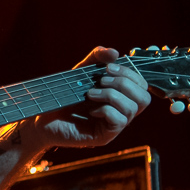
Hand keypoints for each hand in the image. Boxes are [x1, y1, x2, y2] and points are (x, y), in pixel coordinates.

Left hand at [27, 46, 150, 148]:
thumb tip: (115, 53)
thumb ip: (97, 59)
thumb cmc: (65, 95)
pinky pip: (119, 121)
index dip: (130, 73)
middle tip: (101, 80)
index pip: (142, 85)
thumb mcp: (82, 72)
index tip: (108, 67)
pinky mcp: (105, 136)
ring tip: (90, 93)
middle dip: (124, 83)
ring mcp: (115, 125)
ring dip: (111, 95)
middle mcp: (122, 111)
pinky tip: (90, 110)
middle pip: (144, 98)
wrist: (44, 116)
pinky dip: (106, 110)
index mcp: (121, 95)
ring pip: (132, 109)